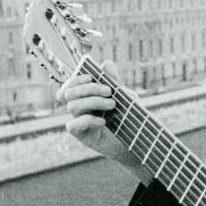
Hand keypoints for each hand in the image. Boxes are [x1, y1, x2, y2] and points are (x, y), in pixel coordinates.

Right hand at [56, 62, 150, 182]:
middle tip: (109, 91)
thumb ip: (114, 81)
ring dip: (93, 101)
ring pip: (72, 106)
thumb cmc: (130, 118)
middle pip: (69, 93)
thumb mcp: (125, 97)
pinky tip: (103, 122)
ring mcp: (79, 122)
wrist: (137, 141)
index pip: (69, 85)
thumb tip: (105, 63)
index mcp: (86, 97)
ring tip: (113, 105)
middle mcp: (79, 109)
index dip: (76, 79)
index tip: (93, 76)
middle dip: (89, 88)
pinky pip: (72, 125)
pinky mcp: (81, 136)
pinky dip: (88, 120)